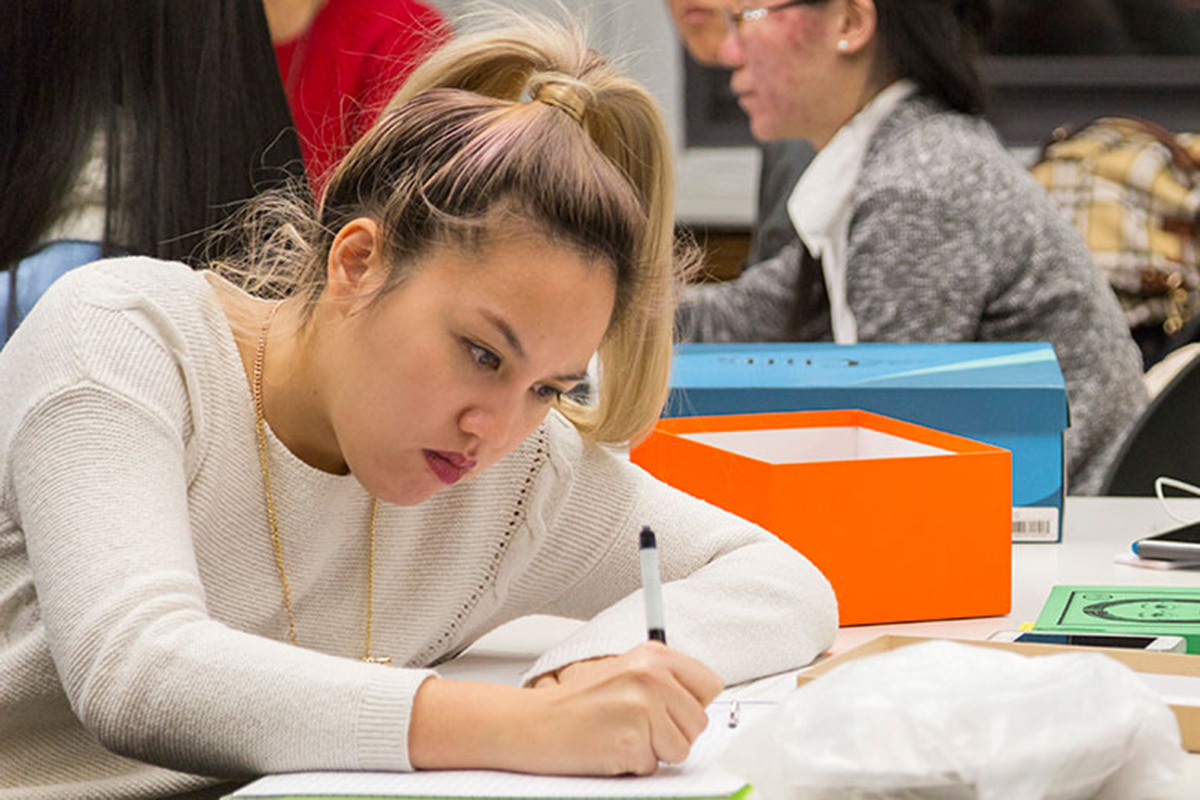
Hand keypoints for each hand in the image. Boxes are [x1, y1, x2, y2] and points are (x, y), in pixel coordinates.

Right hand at [513, 642, 724, 774]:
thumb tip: (701, 704)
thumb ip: (666, 683)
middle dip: (673, 733)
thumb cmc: (577, 704)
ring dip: (654, 752)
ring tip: (621, 735)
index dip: (691, 705)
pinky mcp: (632, 740)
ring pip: (682, 749)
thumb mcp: (626, 673)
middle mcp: (652, 676)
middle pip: (699, 722)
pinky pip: (653, 767)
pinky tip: (609, 747)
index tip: (671, 711)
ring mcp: (642, 707)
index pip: (710, 685)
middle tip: (635, 726)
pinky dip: (633, 766)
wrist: (532, 722)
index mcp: (654, 655)